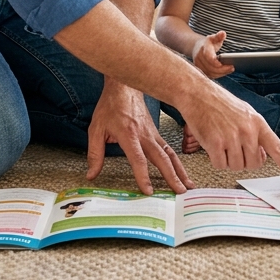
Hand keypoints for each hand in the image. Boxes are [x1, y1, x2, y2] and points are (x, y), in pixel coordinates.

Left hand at [86, 78, 194, 194]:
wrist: (125, 87)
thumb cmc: (110, 107)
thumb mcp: (96, 128)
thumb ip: (95, 153)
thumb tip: (91, 175)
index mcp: (129, 134)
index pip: (138, 158)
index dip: (143, 175)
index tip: (149, 191)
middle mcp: (145, 135)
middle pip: (161, 158)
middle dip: (171, 177)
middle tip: (179, 193)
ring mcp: (154, 134)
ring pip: (170, 154)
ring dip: (180, 171)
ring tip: (188, 186)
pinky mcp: (157, 134)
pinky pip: (169, 149)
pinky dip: (178, 163)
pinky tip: (183, 173)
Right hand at [182, 82, 279, 184]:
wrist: (198, 93)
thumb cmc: (220, 104)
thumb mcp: (245, 113)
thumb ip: (256, 133)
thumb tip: (261, 155)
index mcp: (258, 123)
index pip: (277, 148)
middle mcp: (247, 131)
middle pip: (253, 164)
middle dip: (244, 161)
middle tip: (234, 148)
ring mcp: (231, 137)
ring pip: (236, 166)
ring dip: (228, 160)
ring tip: (222, 142)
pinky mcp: (215, 143)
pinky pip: (220, 165)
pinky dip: (216, 160)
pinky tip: (213, 145)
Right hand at [191, 30, 234, 79]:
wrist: (195, 47)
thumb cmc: (207, 43)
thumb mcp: (213, 38)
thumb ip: (218, 36)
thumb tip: (223, 33)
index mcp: (203, 48)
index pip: (208, 56)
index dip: (215, 62)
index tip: (222, 64)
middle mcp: (199, 57)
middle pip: (210, 67)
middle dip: (222, 69)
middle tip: (232, 67)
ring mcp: (198, 65)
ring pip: (210, 73)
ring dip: (221, 73)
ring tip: (230, 69)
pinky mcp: (200, 70)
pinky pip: (209, 75)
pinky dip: (217, 75)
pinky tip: (224, 72)